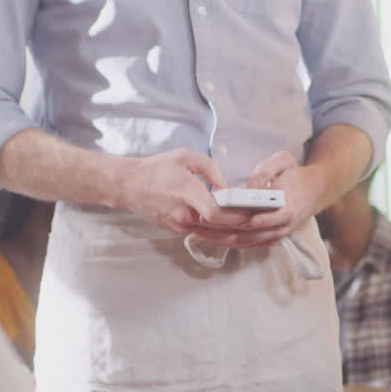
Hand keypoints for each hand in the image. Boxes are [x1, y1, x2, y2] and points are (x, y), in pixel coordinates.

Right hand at [114, 148, 250, 233]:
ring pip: (215, 235)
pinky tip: (238, 228)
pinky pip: (206, 234)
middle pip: (220, 227)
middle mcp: (183, 214)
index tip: (252, 210)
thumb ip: (210, 168)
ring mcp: (180, 225)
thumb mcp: (184, 156)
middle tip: (263, 217)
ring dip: (237, 231)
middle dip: (244, 224)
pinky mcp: (179, 230)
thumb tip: (227, 186)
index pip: (214, 213)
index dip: (236, 215)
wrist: (128, 186)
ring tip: (256, 224)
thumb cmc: (156, 169)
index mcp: (185, 193)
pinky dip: (223, 232)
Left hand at [187, 151, 325, 248]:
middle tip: (200, 222)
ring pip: (243, 242)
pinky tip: (208, 235)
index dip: (245, 219)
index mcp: (287, 208)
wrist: (311, 192)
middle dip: (222, 230)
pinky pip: (244, 244)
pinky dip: (225, 241)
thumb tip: (251, 185)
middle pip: (248, 234)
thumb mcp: (285, 162)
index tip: (224, 215)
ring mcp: (273, 235)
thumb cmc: (294, 175)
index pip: (266, 219)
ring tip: (197, 230)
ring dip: (219, 238)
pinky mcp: (266, 239)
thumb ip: (267, 170)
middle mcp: (280, 227)